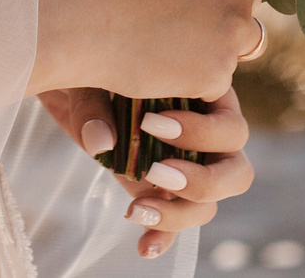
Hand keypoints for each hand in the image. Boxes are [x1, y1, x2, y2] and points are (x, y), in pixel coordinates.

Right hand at [33, 0, 259, 101]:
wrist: (76, 13)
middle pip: (245, 2)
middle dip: (218, 10)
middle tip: (173, 15)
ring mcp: (233, 30)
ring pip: (236, 44)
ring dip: (210, 46)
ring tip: (163, 42)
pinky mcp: (217, 73)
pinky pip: (214, 80)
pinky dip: (190, 77)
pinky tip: (156, 64)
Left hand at [39, 88, 254, 258]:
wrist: (68, 74)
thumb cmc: (90, 58)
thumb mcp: (92, 71)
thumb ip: (96, 103)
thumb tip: (101, 142)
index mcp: (206, 94)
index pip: (229, 123)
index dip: (201, 131)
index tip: (149, 123)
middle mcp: (203, 132)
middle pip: (235, 170)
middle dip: (203, 180)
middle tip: (155, 171)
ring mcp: (183, 162)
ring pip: (210, 201)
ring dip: (181, 212)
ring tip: (138, 208)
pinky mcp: (157, 187)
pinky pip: (175, 219)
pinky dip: (164, 235)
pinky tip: (144, 246)